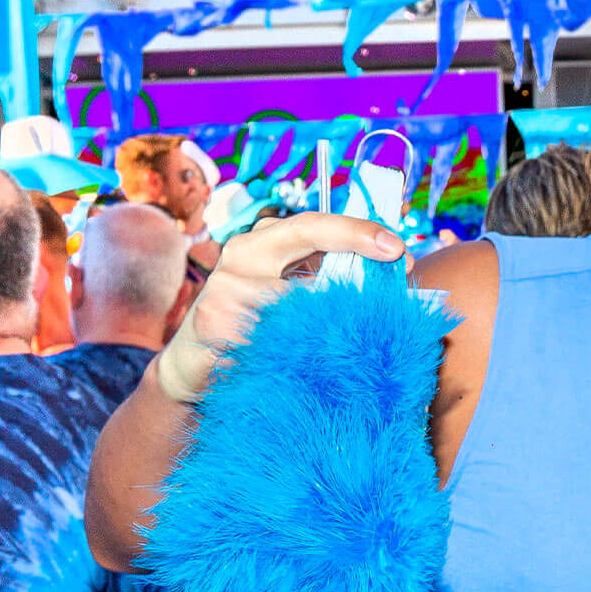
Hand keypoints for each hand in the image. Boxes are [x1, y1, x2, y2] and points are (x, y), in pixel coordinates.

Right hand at [154, 213, 406, 403]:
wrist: (192, 365)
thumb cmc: (254, 322)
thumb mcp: (285, 289)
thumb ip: (324, 274)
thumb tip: (393, 270)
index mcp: (261, 241)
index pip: (313, 225)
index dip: (357, 231)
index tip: (398, 248)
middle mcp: (240, 258)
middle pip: (308, 260)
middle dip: (357, 270)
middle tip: (396, 286)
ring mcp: (224, 293)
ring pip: (298, 308)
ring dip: (329, 326)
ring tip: (345, 344)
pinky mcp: (215, 329)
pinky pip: (275, 342)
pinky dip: (300, 355)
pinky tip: (309, 366)